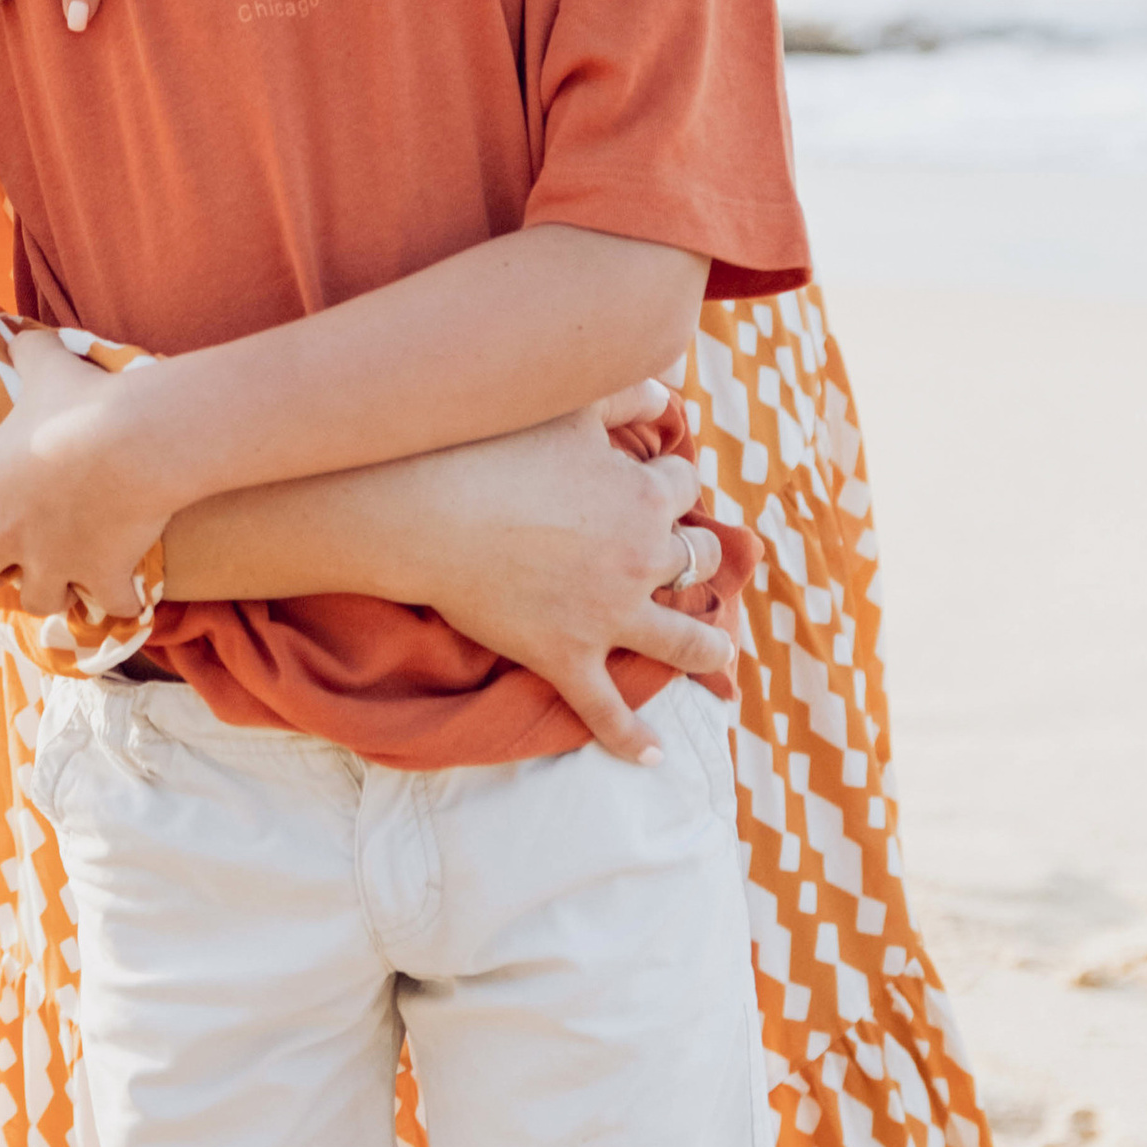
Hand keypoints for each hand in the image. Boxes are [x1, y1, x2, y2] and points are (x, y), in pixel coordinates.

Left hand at [0, 326, 160, 617]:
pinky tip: (124, 585)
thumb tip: (20, 333)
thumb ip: (27, 353)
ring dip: (49, 591)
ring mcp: (53, 561)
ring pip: (35, 602)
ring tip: (65, 573)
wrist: (140, 436)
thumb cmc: (85, 400)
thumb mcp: (48, 367)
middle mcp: (5, 533)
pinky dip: (116, 600)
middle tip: (6, 559)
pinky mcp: (101, 575)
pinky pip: (108, 608)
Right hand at [370, 400, 736, 765]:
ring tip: (720, 653)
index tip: (660, 485)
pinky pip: (608, 708)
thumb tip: (668, 390)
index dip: (672, 485)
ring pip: (682, 640)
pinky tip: (654, 755)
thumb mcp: (568, 406)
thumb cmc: (491, 446)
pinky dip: (632, 736)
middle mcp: (641, 558)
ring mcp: (608, 616)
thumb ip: (623, 393)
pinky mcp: (567, 658)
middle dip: (698, 559)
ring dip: (708, 646)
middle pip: (696, 560)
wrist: (426, 510)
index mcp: (645, 496)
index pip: (684, 487)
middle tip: (692, 565)